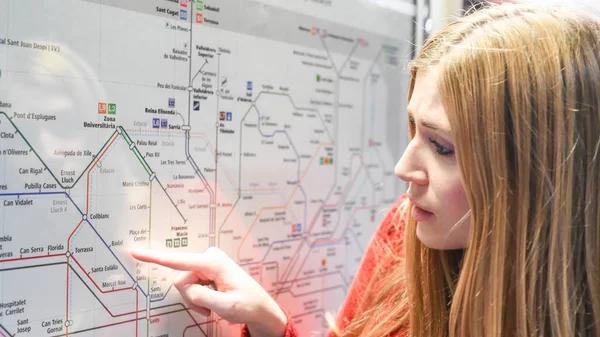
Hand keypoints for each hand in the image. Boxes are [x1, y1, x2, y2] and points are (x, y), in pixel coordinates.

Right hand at [130, 247, 286, 336]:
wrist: (259, 308)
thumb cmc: (248, 305)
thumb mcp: (226, 306)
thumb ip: (203, 296)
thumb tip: (186, 288)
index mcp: (214, 263)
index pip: (179, 260)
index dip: (155, 257)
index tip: (136, 251)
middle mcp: (209, 258)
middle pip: (181, 280)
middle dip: (191, 297)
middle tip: (209, 307)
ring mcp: (208, 264)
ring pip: (185, 286)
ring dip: (196, 299)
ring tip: (214, 304)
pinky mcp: (207, 270)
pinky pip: (191, 286)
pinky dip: (199, 297)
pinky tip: (214, 300)